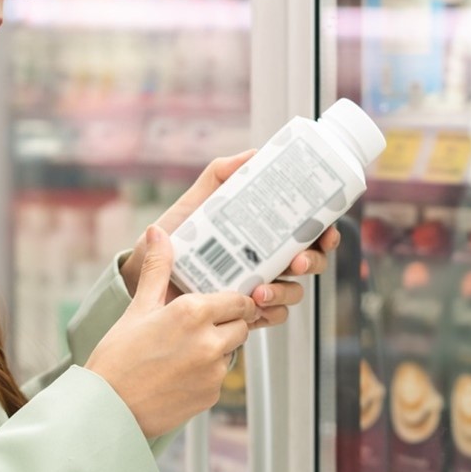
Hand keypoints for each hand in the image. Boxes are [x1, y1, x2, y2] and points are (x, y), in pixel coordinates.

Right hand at [87, 226, 258, 438]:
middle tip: (200, 326)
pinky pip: (220, 377)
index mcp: (193, 312)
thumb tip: (158, 233)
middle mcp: (209, 340)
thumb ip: (157, 269)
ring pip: (232, 351)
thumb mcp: (139, 307)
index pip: (238, 300)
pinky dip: (207, 373)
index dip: (232, 301)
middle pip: (241, 325)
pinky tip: (179, 373)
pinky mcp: (212, 395)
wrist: (108, 408)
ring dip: (218, 348)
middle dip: (228, 324)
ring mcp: (213, 371)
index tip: (223, 302)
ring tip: (183, 350)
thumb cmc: (119, 357)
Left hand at [118, 151, 338, 328]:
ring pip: (293, 293)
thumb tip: (253, 153)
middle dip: (311, 262)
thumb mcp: (196, 202)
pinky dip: (268, 314)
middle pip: (309, 262)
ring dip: (285, 292)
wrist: (145, 273)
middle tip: (296, 261)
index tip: (326, 231)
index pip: (306, 232)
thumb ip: (220, 175)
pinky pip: (271, 318)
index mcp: (262, 234)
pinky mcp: (244, 313)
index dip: (325, 232)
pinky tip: (253, 309)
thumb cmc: (173, 237)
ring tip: (260, 291)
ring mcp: (259, 287)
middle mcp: (267, 261)